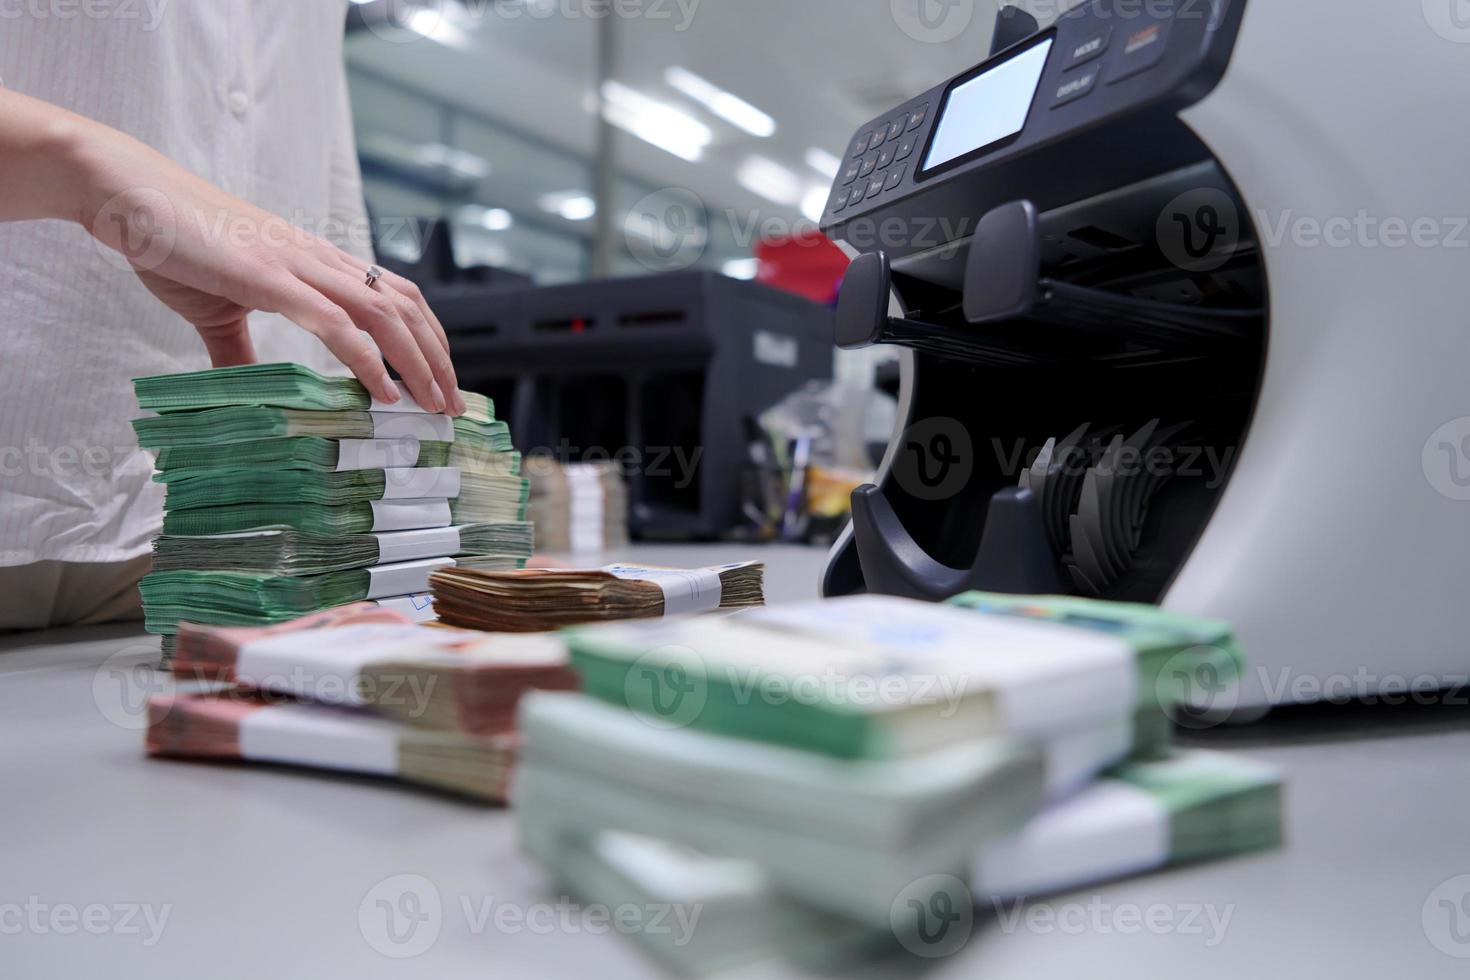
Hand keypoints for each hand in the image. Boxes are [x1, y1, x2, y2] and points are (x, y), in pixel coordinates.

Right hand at [74, 109, 463, 413]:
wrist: (127, 195)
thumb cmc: (172, 243)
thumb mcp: (217, 308)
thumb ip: (240, 350)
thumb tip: (250, 389)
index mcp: (316, 264)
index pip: (396, 298)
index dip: (427, 338)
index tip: (440, 379)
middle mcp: (320, 260)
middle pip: (406, 308)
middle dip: (438, 359)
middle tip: (453, 406)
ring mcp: (298, 266)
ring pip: (384, 314)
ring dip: (417, 363)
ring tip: (433, 404)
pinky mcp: (268, 276)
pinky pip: (334, 322)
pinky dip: (367, 358)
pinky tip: (383, 392)